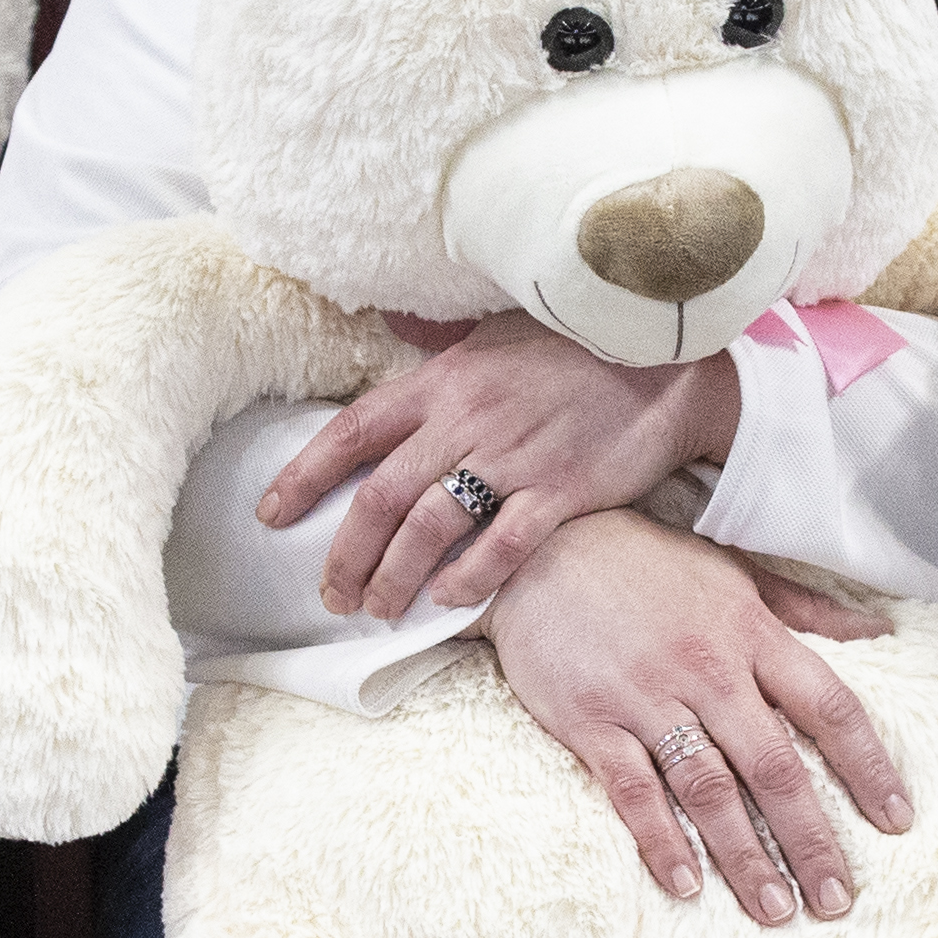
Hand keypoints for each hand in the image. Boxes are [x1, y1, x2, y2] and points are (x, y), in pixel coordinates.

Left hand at [262, 310, 741, 620]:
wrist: (666, 356)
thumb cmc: (576, 343)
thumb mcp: (494, 331)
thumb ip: (439, 346)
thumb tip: (393, 328)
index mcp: (442, 381)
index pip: (352, 431)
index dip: (304, 477)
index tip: (272, 515)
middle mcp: (467, 419)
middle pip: (381, 496)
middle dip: (346, 553)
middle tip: (331, 594)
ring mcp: (515, 457)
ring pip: (430, 527)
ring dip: (394, 577)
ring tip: (377, 609)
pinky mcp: (563, 490)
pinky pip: (504, 544)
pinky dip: (470, 577)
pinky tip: (448, 601)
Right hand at [483, 511, 914, 924]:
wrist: (536, 550)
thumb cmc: (645, 563)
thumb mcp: (734, 573)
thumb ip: (807, 608)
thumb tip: (882, 633)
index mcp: (751, 633)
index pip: (829, 707)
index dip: (868, 767)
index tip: (896, 821)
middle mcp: (708, 668)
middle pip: (775, 767)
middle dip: (811, 841)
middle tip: (837, 901)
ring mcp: (647, 697)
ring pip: (709, 790)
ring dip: (746, 857)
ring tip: (776, 912)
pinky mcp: (590, 721)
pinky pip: (633, 791)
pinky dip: (661, 841)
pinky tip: (688, 886)